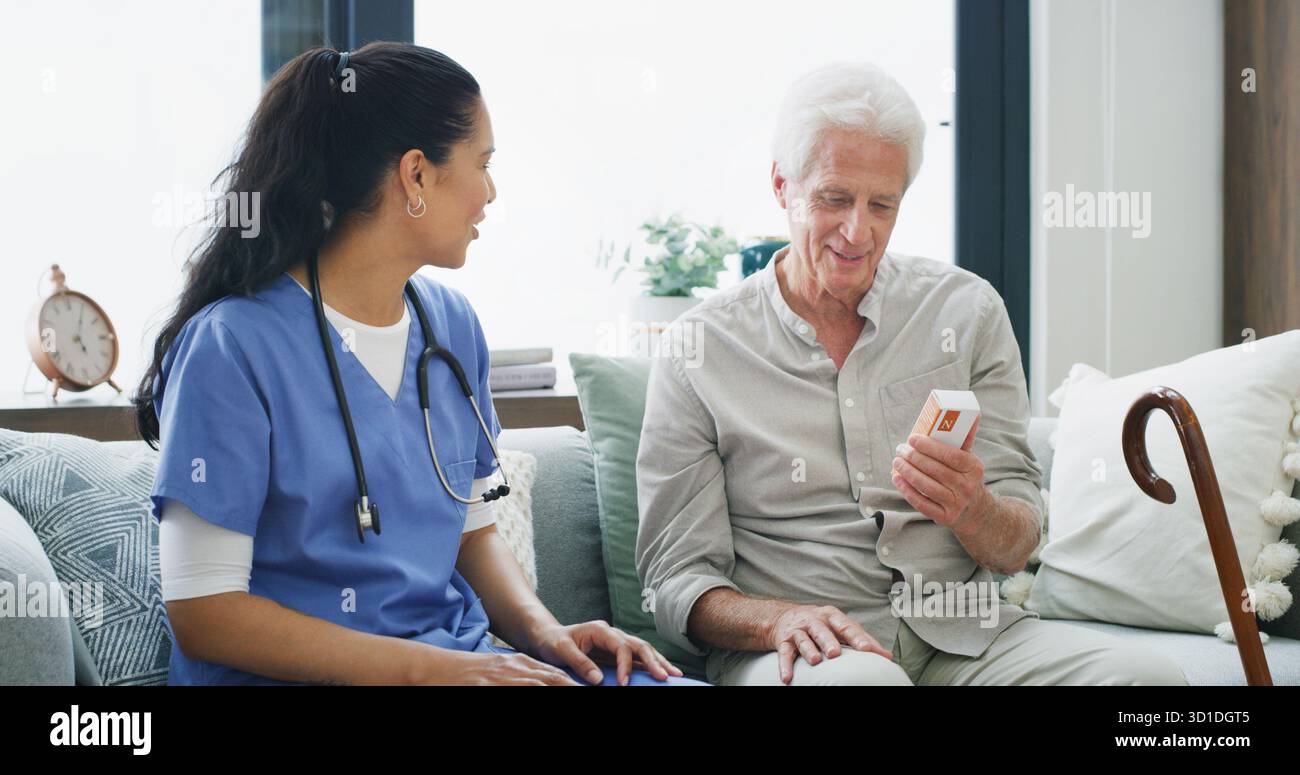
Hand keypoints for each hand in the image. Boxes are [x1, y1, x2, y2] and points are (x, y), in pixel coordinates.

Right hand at [418, 649, 582, 685]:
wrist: (439, 667)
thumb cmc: (469, 672)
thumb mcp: (499, 669)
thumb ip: (520, 676)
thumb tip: (542, 681)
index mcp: (520, 663)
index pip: (554, 674)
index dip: (572, 683)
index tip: (587, 688)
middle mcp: (515, 669)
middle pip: (552, 680)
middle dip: (571, 688)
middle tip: (590, 693)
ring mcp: (503, 679)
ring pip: (538, 686)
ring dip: (558, 689)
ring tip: (576, 693)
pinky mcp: (489, 687)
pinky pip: (515, 691)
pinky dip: (528, 691)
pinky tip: (539, 695)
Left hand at [526, 621, 683, 685]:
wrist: (548, 637)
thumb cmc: (554, 642)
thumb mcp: (561, 651)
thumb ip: (580, 663)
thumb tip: (598, 680)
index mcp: (600, 630)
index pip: (620, 646)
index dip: (625, 664)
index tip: (624, 683)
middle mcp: (612, 633)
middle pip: (638, 645)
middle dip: (653, 661)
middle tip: (665, 677)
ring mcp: (616, 640)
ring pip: (643, 649)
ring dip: (659, 661)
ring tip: (674, 674)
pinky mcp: (617, 650)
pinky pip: (638, 656)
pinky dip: (651, 664)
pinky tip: (663, 672)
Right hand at [767, 604, 892, 684]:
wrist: (782, 617)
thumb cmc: (819, 624)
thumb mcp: (838, 626)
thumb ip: (861, 639)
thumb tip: (887, 656)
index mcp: (831, 616)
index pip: (846, 626)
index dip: (857, 637)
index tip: (868, 649)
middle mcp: (814, 620)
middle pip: (822, 630)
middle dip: (828, 641)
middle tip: (835, 653)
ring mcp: (798, 630)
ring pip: (803, 639)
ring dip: (808, 650)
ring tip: (815, 661)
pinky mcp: (783, 640)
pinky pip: (784, 653)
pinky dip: (785, 666)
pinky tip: (787, 678)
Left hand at [891, 415, 991, 528]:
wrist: (975, 510)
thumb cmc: (965, 477)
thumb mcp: (969, 459)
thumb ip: (965, 438)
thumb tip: (973, 413)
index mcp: (974, 468)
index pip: (951, 455)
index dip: (930, 446)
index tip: (912, 438)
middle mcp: (967, 487)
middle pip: (935, 470)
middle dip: (914, 458)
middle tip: (900, 448)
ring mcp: (956, 504)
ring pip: (926, 486)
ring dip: (908, 472)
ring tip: (896, 461)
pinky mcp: (945, 517)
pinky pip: (922, 503)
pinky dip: (907, 491)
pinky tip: (897, 479)